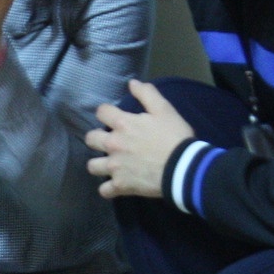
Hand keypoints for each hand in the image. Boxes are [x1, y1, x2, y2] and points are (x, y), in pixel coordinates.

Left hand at [85, 79, 196, 198]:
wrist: (182, 167)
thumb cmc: (174, 136)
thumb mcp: (164, 110)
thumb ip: (147, 94)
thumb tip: (132, 83)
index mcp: (122, 124)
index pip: (101, 112)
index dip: (107, 113)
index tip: (114, 117)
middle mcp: (113, 144)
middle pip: (90, 139)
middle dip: (97, 138)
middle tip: (110, 141)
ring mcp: (114, 167)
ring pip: (92, 166)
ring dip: (99, 164)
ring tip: (110, 164)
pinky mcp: (120, 185)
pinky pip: (105, 191)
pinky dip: (109, 189)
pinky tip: (116, 185)